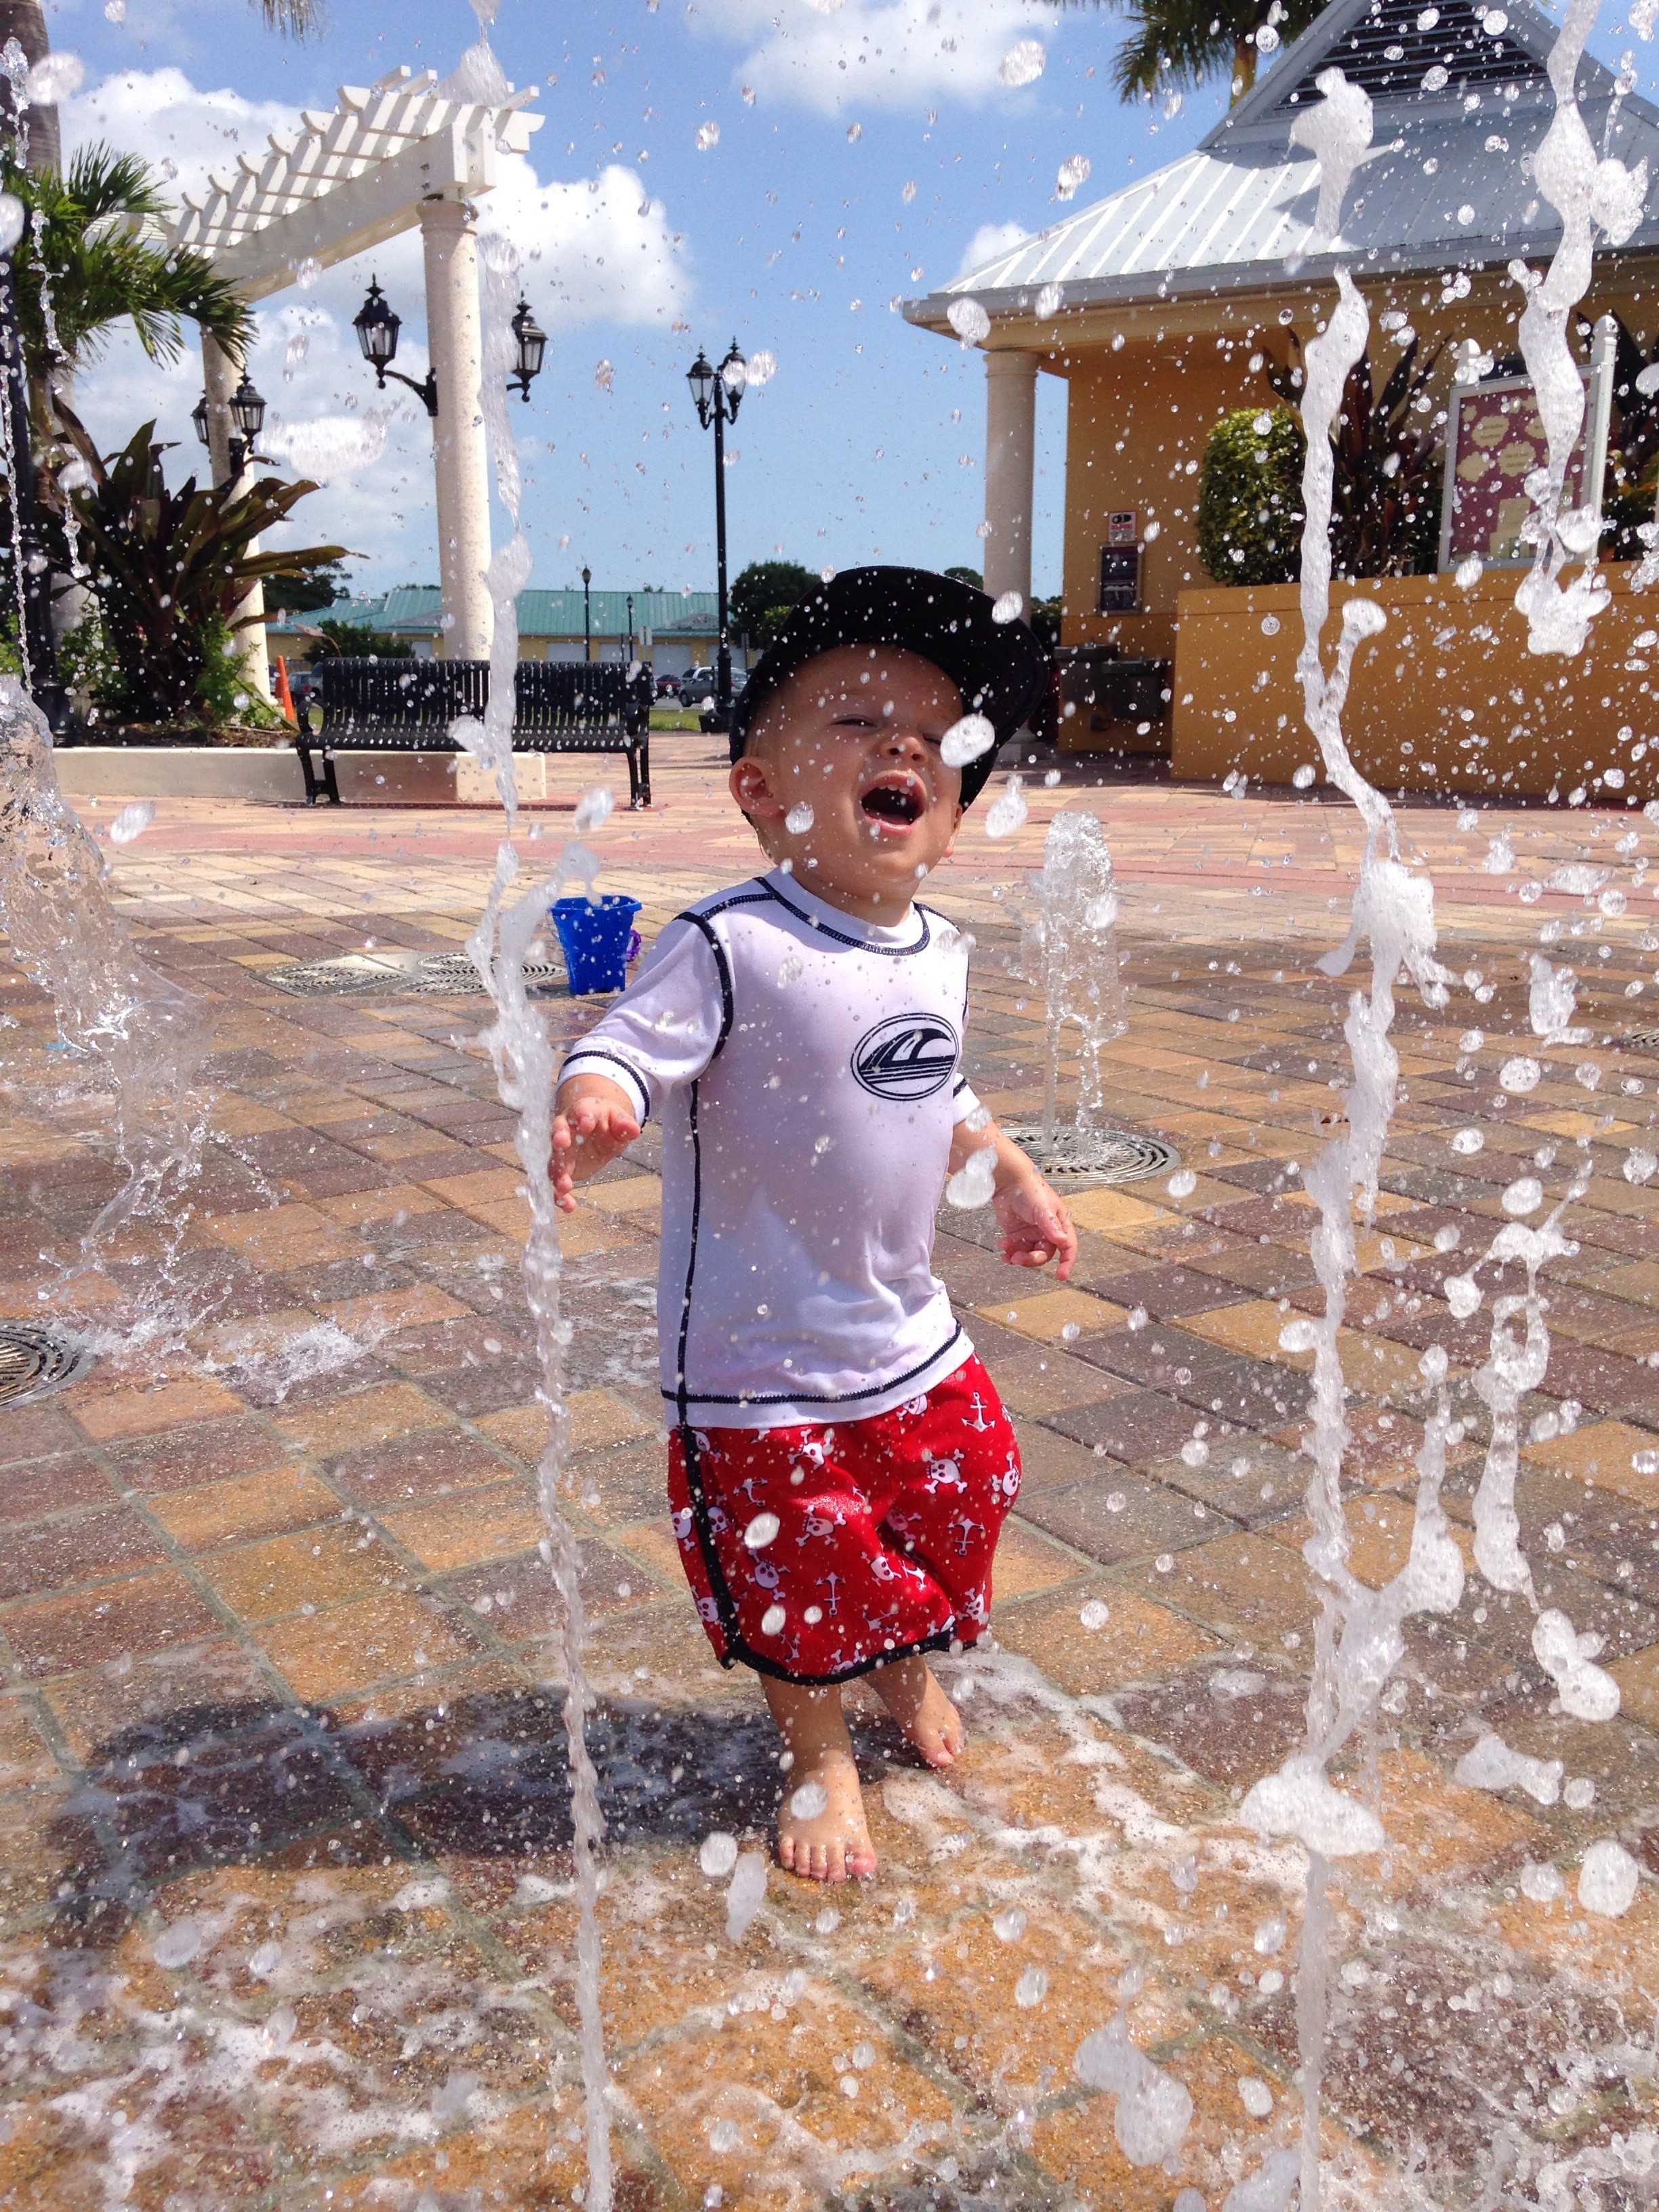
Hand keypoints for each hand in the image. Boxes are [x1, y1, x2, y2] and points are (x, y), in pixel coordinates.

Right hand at [551, 1074, 640, 1211]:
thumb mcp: (619, 1122)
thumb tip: (634, 1130)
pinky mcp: (562, 1169)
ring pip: (554, 1161)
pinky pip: (557, 1183)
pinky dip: (561, 1195)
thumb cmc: (608, 1122)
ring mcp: (561, 1151)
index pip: (581, 1111)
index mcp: (583, 1113)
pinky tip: (569, 1206)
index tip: (586, 1124)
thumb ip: (624, 1125)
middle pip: (559, 1133)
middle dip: (559, 1139)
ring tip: (565, 1185)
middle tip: (561, 1144)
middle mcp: (566, 1130)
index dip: (583, 1117)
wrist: (596, 1129)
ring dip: (557, 1173)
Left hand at [993, 1170, 1075, 1280]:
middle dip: (1032, 1259)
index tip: (1061, 1275)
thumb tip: (1063, 1242)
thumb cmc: (1030, 1189)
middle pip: (1044, 1255)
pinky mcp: (1017, 1235)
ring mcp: (1031, 1234)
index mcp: (1060, 1225)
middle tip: (1018, 1258)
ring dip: (1019, 1257)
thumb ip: (1051, 1226)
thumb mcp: (1043, 1208)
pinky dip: (1010, 1253)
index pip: (1068, 1247)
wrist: (1008, 1181)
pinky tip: (1002, 1247)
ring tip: (1007, 1253)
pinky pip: (1016, 1250)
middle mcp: (1047, 1232)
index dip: (1067, 1262)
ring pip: (1029, 1255)